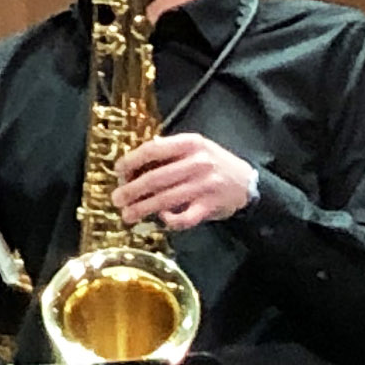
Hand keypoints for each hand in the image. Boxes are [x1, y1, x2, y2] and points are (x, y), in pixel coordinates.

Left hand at [113, 131, 259, 231]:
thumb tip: (133, 162)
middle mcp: (197, 163)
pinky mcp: (210, 206)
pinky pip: (184, 218)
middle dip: (131, 190)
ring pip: (165, 199)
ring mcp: (204, 186)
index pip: (153, 150)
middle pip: (156, 178)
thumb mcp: (194, 148)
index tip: (118, 171)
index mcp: (190, 144)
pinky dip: (170, 220)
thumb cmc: (213, 163)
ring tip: (127, 214)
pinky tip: (161, 219)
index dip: (131, 161)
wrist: (247, 183)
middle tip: (117, 198)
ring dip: (142, 208)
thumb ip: (168, 151)